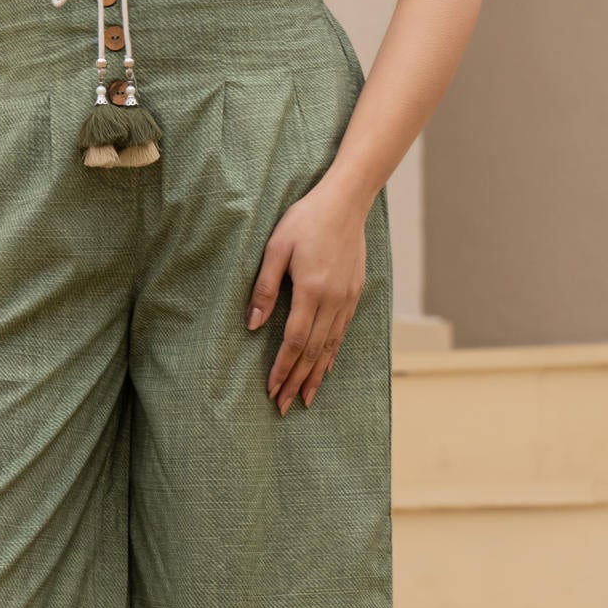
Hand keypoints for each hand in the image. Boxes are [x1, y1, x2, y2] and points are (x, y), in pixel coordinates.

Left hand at [248, 173, 368, 414]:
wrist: (346, 202)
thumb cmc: (305, 220)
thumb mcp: (276, 248)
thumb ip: (264, 288)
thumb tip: (252, 325)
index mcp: (311, 290)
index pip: (294, 341)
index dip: (282, 368)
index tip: (272, 389)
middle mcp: (333, 300)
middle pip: (313, 351)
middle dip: (297, 380)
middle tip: (285, 406)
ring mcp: (347, 298)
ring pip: (330, 347)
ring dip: (316, 375)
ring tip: (305, 397)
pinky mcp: (354, 293)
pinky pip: (342, 332)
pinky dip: (332, 355)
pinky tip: (325, 368)